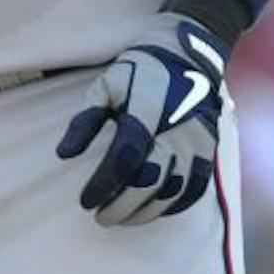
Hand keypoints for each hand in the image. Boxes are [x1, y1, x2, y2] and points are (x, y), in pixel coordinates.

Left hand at [54, 14, 226, 226]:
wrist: (187, 56)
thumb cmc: (138, 72)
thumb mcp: (105, 86)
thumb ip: (85, 120)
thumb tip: (63, 154)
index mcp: (146, 112)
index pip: (124, 158)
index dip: (103, 183)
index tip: (85, 200)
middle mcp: (175, 130)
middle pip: (149, 181)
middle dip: (121, 205)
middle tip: (100, 216)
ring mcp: (197, 142)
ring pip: (173, 190)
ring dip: (146, 211)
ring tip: (122, 218)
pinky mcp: (210, 150)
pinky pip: (195, 188)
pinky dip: (173, 206)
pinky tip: (152, 210)